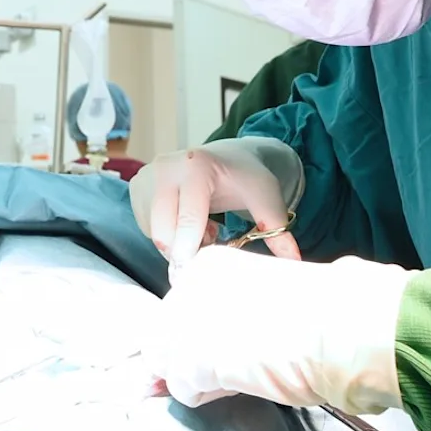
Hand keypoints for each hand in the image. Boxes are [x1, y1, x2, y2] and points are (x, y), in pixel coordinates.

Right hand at [129, 136, 303, 264]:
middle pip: (165, 231)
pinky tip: (185, 220)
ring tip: (204, 227)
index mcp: (197, 167)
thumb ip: (277, 228)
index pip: (187, 219)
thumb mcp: (267, 198)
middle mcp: (166, 167)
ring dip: (177, 242)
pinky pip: (147, 226)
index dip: (190, 251)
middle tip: (212, 242)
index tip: (195, 274)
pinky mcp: (138, 185)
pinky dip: (167, 233)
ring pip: (155, 232)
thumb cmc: (246, 178)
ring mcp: (148, 175)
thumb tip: (293, 262)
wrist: (227, 156)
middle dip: (186, 249)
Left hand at [148, 246, 412, 412]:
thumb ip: (234, 307)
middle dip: (189, 354)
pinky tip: (238, 385)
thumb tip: (224, 335)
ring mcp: (183, 324)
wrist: (339, 326)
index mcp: (208, 265)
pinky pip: (183, 389)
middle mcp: (187, 288)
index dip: (201, 332)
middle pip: (166, 333)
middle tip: (232, 364)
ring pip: (167, 362)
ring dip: (196, 375)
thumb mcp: (265, 293)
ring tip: (239, 374)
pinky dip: (206, 395)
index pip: (181, 306)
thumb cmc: (321, 309)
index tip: (229, 340)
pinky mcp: (190, 362)